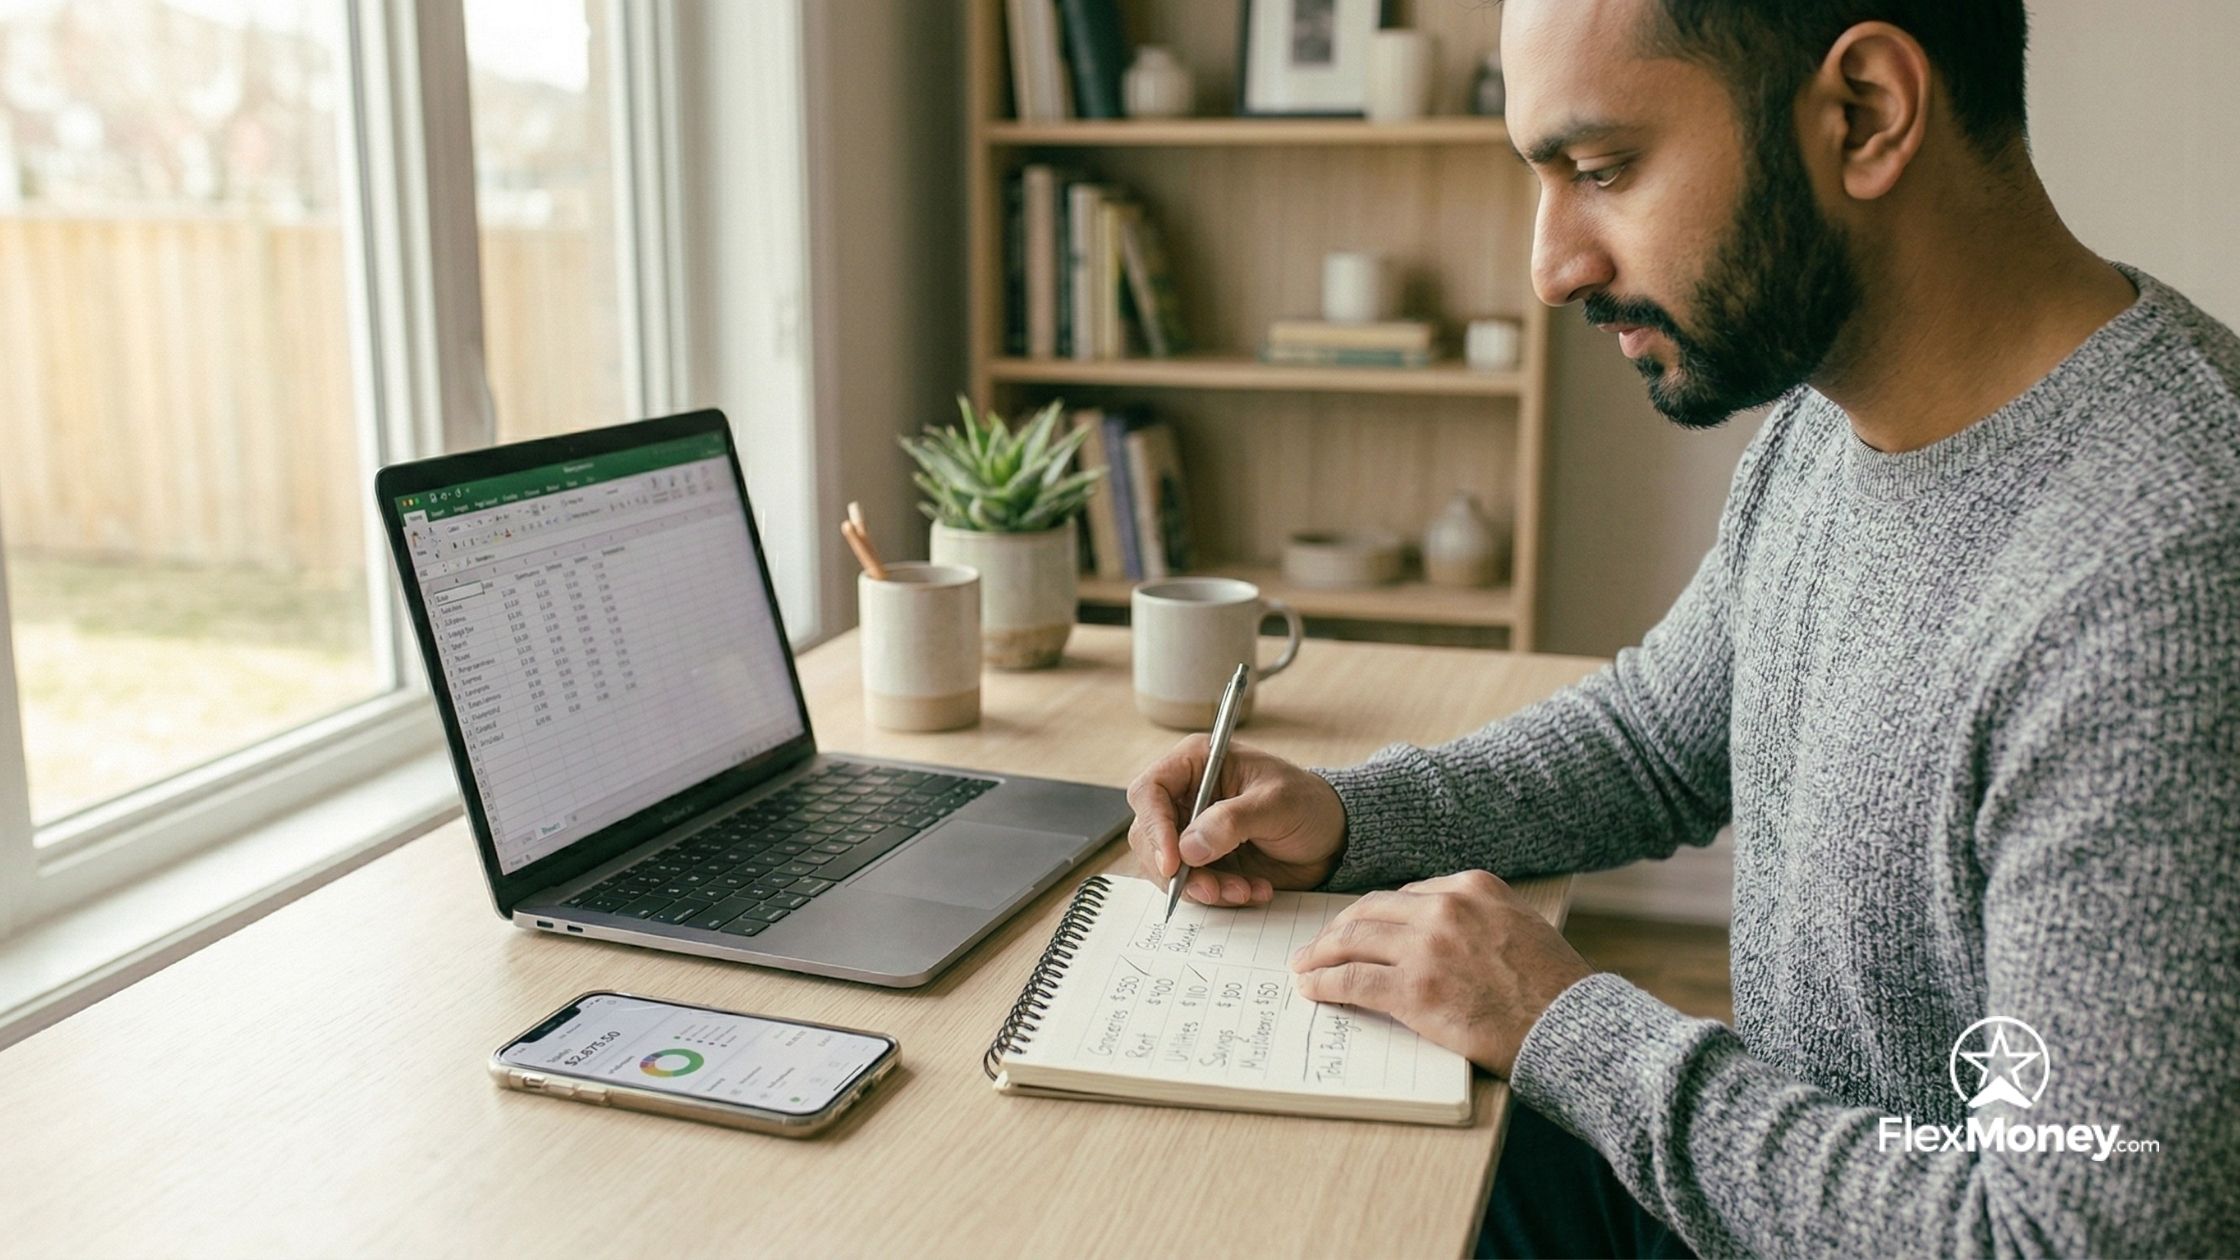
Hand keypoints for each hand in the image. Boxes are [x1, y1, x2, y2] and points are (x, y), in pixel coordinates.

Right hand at [1124, 734, 1347, 906]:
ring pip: (1167, 867)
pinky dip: (1218, 895)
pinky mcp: (1204, 862)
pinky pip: (1192, 886)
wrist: (1332, 838)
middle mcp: (1186, 796)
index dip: (1154, 827)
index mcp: (1197, 763)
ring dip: (1202, 887)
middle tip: (1212, 889)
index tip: (1174, 863)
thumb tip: (1188, 848)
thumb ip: (1232, 822)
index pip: (1150, 791)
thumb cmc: (1308, 804)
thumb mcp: (1276, 804)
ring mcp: (1192, 831)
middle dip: (1178, 869)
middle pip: (1148, 835)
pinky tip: (1253, 890)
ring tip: (1244, 890)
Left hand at [1288, 869, 1592, 1075]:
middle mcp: (1445, 907)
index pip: (1405, 895)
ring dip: (1321, 953)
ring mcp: (1427, 946)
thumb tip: (1434, 931)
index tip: (1359, 927)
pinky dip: (1325, 983)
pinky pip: (1353, 979)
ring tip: (1305, 965)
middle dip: (1338, 929)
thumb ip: (1477, 917)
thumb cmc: (1553, 988)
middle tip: (1318, 945)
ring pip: (1353, 940)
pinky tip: (1313, 988)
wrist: (1570, 1027)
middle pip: (1371, 911)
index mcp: (1472, 886)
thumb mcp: (1520, 925)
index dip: (1376, 915)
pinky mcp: (1414, 989)